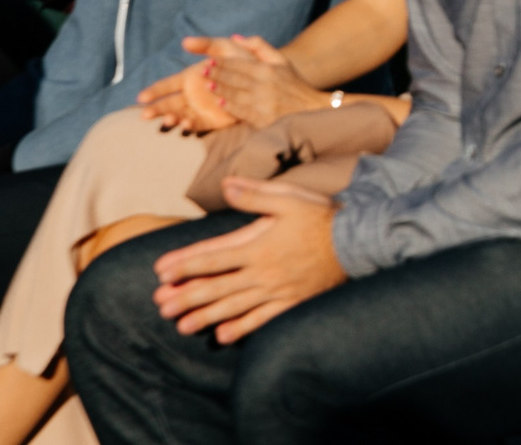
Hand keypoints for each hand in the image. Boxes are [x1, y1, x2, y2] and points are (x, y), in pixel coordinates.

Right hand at [137, 38, 243, 132]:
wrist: (265, 79)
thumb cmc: (244, 61)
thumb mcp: (226, 48)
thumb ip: (207, 44)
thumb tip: (184, 41)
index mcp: (191, 78)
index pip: (167, 85)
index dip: (154, 91)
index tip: (141, 97)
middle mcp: (193, 95)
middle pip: (169, 103)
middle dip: (156, 109)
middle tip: (144, 115)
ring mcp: (202, 108)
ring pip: (180, 115)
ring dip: (171, 118)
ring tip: (167, 119)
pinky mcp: (214, 120)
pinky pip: (199, 124)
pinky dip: (190, 125)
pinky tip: (185, 124)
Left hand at [151, 177, 344, 342]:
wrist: (359, 243)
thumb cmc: (323, 217)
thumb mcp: (290, 198)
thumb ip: (255, 194)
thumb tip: (226, 185)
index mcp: (258, 245)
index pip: (213, 256)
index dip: (185, 263)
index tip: (161, 271)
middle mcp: (263, 272)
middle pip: (216, 286)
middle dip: (186, 295)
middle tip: (161, 304)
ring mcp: (277, 291)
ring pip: (233, 307)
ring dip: (205, 316)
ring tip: (181, 325)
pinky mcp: (292, 303)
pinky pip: (262, 320)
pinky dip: (242, 329)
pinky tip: (223, 336)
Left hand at [206, 34, 331, 129]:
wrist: (312, 110)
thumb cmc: (294, 85)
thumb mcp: (282, 62)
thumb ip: (259, 48)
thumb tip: (235, 38)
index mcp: (268, 69)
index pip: (239, 64)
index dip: (222, 62)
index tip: (209, 61)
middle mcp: (264, 84)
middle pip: (234, 78)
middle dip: (217, 74)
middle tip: (202, 71)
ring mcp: (262, 102)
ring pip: (234, 94)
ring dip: (219, 89)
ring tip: (208, 86)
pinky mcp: (262, 117)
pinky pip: (241, 111)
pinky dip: (229, 106)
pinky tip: (220, 103)